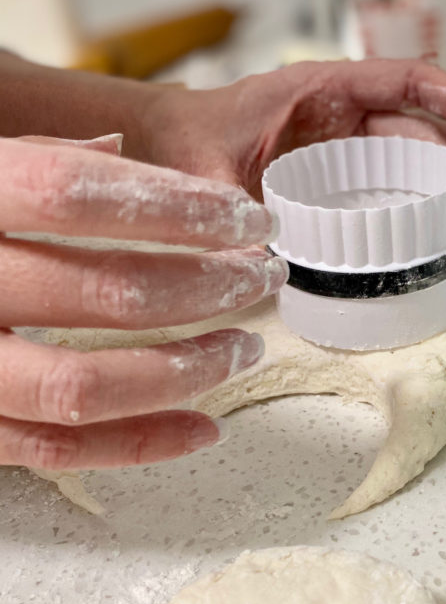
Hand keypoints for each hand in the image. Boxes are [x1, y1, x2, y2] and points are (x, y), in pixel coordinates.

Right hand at [0, 135, 286, 470]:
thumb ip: (26, 161)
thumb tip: (117, 151)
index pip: (71, 194)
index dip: (172, 205)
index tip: (243, 214)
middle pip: (99, 292)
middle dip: (204, 285)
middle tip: (261, 275)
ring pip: (83, 385)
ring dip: (185, 370)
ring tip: (246, 346)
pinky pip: (57, 452)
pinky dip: (142, 444)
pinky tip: (207, 426)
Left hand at [139, 59, 445, 239]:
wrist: (174, 141)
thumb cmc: (192, 139)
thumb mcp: (203, 170)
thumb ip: (225, 208)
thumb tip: (257, 258)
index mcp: (321, 89)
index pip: (405, 81)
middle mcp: (343, 109)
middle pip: (421, 128)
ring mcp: (345, 140)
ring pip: (414, 156)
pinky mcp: (341, 168)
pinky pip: (391, 179)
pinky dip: (419, 201)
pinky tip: (441, 229)